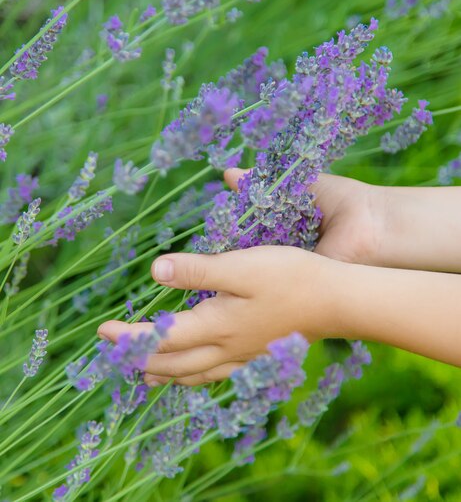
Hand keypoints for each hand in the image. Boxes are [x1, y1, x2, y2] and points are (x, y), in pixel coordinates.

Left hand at [98, 246, 342, 385]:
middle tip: (114, 350)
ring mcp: (242, 355)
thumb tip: (155, 271)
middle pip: (171, 362)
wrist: (336, 301)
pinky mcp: (256, 353)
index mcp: (216, 325)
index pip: (160, 338)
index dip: (129, 336)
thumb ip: (198, 270)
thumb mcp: (242, 266)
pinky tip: (196, 371)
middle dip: (138, 357)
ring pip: (192, 373)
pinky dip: (193, 375)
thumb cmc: (290, 276)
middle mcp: (224, 347)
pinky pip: (214, 374)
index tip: (102, 331)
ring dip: (163, 372)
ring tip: (144, 374)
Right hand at [225, 168, 387, 264]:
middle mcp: (286, 248)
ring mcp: (291, 266)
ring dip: (242, 259)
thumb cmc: (343, 201)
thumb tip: (226, 173)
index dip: (232, 225)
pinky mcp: (298, 280)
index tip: (214, 221)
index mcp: (284, 226)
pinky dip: (258, 271)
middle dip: (233, 243)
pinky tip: (237, 266)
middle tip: (211, 239)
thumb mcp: (297, 185)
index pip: (249, 229)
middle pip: (250, 248)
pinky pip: (272, 276)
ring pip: (258, 263)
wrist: (373, 224)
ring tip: (217, 253)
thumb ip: (263, 181)